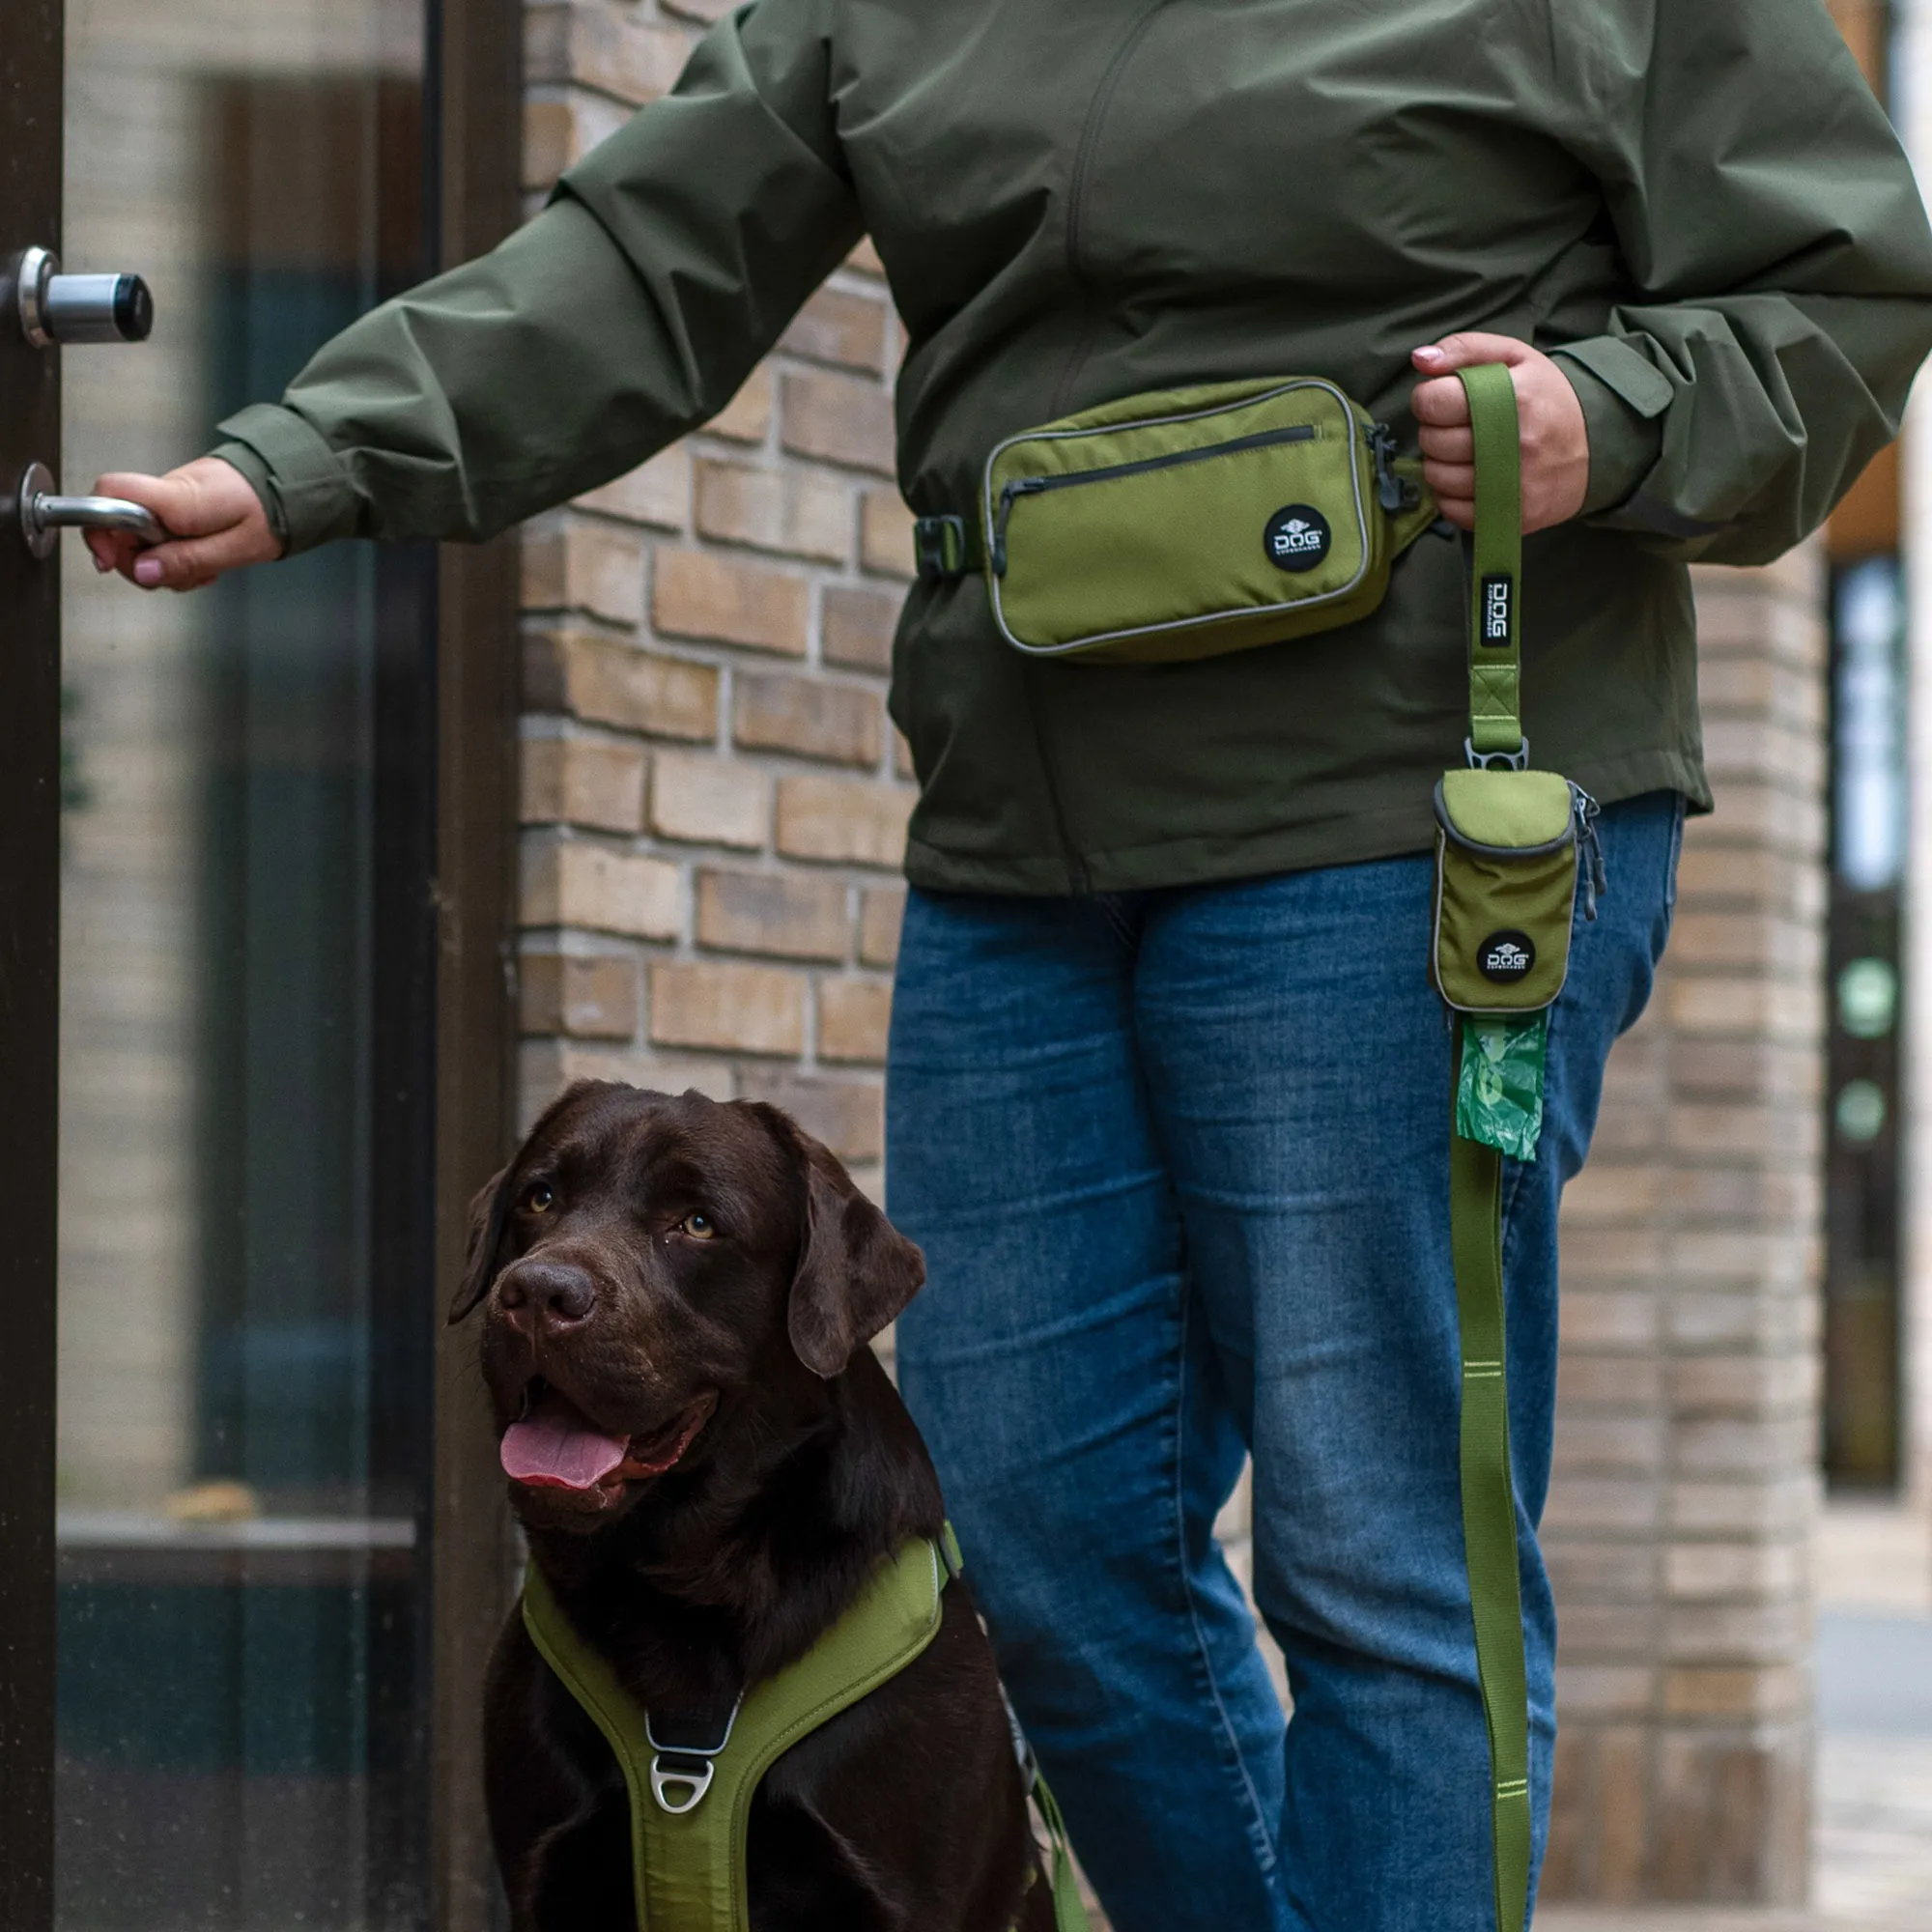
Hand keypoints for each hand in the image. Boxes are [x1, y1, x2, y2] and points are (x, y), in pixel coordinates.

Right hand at [84, 456, 280, 590]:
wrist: (290, 487)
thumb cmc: (271, 512)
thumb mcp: (236, 548)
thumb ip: (187, 560)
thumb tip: (143, 572)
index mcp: (177, 497)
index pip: (110, 493)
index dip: (98, 527)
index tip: (109, 560)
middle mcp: (167, 493)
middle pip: (119, 528)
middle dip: (139, 562)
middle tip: (177, 575)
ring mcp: (170, 501)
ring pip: (141, 539)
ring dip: (164, 564)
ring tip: (204, 568)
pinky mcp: (178, 509)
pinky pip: (161, 537)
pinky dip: (177, 556)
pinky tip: (204, 561)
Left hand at [1410, 334, 1588, 534]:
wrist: (1598, 444)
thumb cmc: (1546, 396)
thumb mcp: (1515, 357)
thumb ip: (1464, 349)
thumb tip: (1419, 360)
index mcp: (1513, 398)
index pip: (1434, 402)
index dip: (1428, 399)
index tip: (1441, 399)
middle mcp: (1513, 445)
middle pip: (1432, 442)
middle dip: (1433, 430)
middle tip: (1455, 426)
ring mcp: (1513, 486)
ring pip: (1437, 478)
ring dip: (1438, 463)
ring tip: (1461, 451)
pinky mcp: (1512, 516)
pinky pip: (1452, 511)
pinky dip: (1448, 495)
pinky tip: (1467, 477)